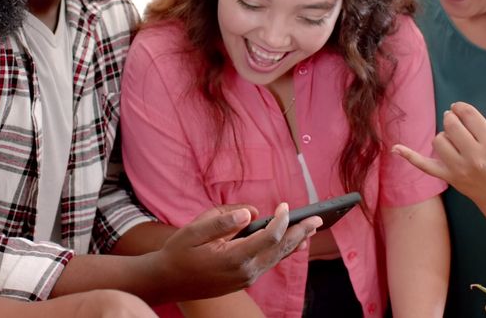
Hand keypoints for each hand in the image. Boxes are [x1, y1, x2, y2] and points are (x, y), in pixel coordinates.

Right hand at [150, 203, 319, 299]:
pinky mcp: (244, 280)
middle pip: (280, 249)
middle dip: (300, 233)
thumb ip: (222, 220)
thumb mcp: (194, 230)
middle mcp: (245, 271)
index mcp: (233, 258)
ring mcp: (246, 278)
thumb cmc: (179, 251)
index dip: (281, 220)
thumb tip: (250, 212)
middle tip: (319, 220)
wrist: (167, 281)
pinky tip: (292, 243)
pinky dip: (282, 251)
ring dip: (295, 243)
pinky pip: (269, 263)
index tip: (285, 205)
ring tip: (311, 229)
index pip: (268, 237)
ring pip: (277, 258)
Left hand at [393, 89, 485, 203]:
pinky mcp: (446, 176)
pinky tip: (394, 148)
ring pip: (438, 140)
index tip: (460, 109)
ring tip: (454, 141)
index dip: (460, 107)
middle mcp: (475, 157)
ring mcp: (459, 169)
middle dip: (451, 119)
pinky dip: (409, 156)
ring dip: (444, 136)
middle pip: (451, 125)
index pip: (468, 115)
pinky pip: (423, 165)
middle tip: (456, 123)